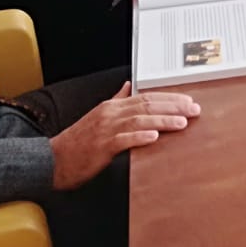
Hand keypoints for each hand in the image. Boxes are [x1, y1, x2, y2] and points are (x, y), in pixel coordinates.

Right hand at [49, 82, 200, 190]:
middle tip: (193, 110)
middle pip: (147, 105)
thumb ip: (116, 100)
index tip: (188, 101)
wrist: (52, 160)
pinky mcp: (101, 147)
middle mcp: (110, 114)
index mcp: (111, 106)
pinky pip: (123, 140)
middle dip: (173, 107)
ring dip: (163, 121)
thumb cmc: (77, 142)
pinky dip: (140, 137)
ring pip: (139, 120)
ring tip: (182, 122)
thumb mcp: (98, 116)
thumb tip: (128, 86)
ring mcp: (105, 130)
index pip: (146, 96)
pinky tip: (154, 137)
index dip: (169, 98)